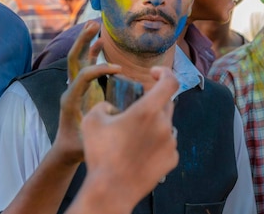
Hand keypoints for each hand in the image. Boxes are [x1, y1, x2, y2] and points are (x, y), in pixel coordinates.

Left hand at [52, 20, 121, 164]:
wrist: (66, 150)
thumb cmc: (78, 146)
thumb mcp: (89, 138)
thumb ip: (101, 128)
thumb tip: (117, 114)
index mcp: (71, 98)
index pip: (84, 75)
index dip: (100, 69)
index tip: (119, 69)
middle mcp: (70, 89)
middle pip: (74, 58)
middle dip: (83, 41)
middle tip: (93, 25)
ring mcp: (75, 87)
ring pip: (78, 58)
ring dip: (86, 42)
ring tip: (95, 25)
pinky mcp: (81, 88)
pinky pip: (85, 65)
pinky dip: (92, 52)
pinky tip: (100, 42)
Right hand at [74, 67, 178, 212]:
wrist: (111, 190)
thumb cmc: (101, 154)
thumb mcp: (92, 121)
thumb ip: (103, 105)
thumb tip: (110, 107)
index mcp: (147, 111)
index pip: (170, 82)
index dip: (164, 73)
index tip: (153, 74)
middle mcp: (164, 125)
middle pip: (166, 103)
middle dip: (153, 102)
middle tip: (135, 111)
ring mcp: (171, 143)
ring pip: (165, 125)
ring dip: (153, 124)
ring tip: (133, 136)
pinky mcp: (172, 159)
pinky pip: (167, 144)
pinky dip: (156, 143)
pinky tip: (139, 152)